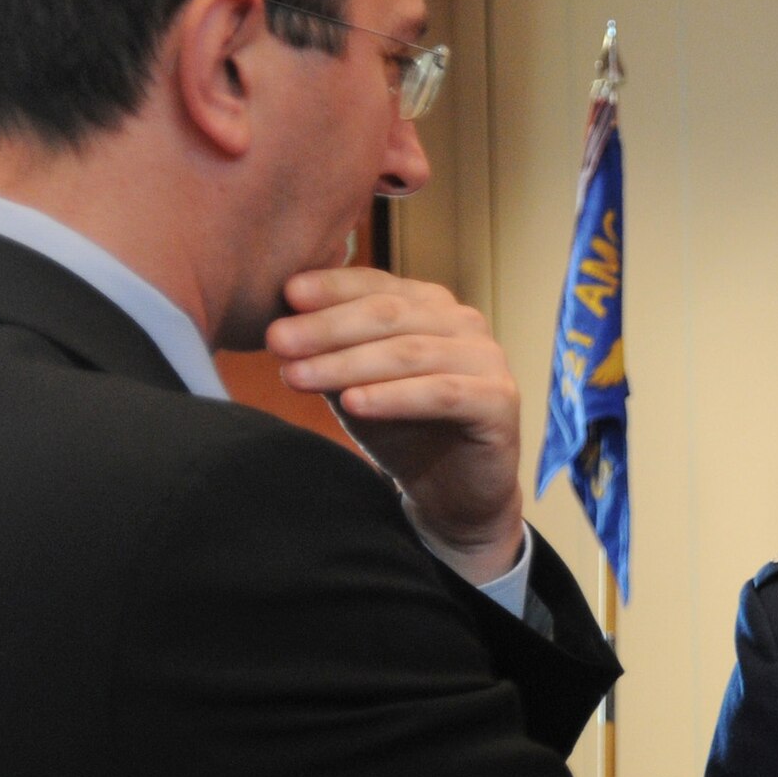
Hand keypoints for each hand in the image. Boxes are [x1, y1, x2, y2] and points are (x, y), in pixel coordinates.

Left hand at [269, 267, 523, 583]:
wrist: (454, 491)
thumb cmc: (403, 428)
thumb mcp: (356, 382)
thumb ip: (331, 350)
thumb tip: (281, 320)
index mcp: (430, 306)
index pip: (376, 285)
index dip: (330, 288)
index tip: (283, 297)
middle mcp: (464, 323)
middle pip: (389, 315)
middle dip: (327, 328)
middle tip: (278, 341)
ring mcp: (487, 359)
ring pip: (410, 353)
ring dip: (348, 363)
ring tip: (298, 377)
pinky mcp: (500, 401)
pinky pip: (441, 393)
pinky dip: (393, 396)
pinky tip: (353, 404)